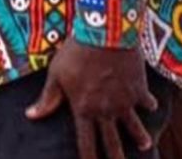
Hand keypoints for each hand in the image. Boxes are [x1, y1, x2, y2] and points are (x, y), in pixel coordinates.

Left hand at [26, 41, 157, 158]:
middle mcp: (106, 110)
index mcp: (84, 109)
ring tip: (144, 144)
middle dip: (115, 156)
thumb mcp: (56, 76)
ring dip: (139, 137)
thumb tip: (31, 116)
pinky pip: (146, 102)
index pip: (86, 141)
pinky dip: (149, 104)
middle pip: (112, 141)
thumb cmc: (74, 54)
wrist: (104, 35)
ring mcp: (125, 102)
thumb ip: (47, 99)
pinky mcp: (139, 90)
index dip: (88, 155)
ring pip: (134, 126)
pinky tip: (150, 106)